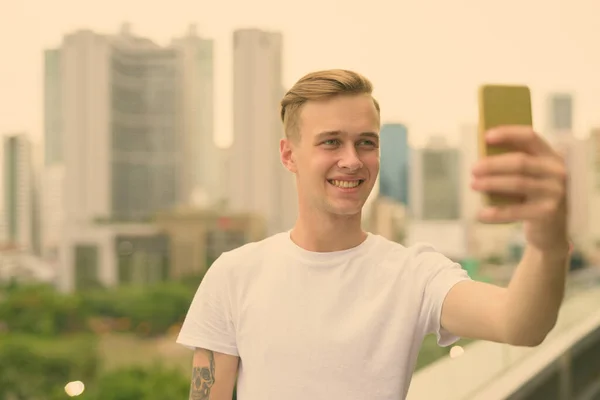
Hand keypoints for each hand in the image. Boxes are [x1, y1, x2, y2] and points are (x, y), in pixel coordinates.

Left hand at [471, 125, 568, 251]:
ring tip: (473, 185)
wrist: (549, 227)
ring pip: (518, 183)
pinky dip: (497, 212)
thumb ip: (510, 164)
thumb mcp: (526, 176)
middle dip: (494, 164)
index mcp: (549, 155)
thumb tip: (480, 157)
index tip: (486, 136)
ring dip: (492, 183)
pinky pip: (517, 210)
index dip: (508, 134)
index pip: (530, 137)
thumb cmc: (530, 194)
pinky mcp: (548, 212)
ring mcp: (555, 192)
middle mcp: (556, 171)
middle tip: (473, 169)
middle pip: (521, 162)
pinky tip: (481, 214)